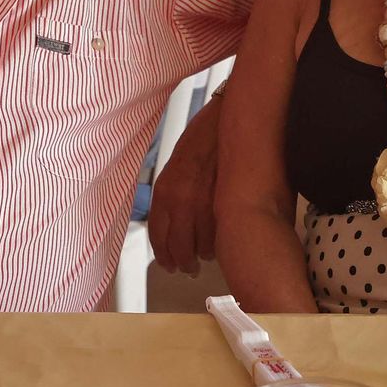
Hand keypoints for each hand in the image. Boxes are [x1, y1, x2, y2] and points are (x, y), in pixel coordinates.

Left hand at [147, 99, 220, 275]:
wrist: (228, 118)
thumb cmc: (204, 137)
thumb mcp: (177, 165)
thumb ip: (173, 194)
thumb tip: (176, 220)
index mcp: (164, 190)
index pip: (158, 235)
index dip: (163, 255)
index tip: (168, 263)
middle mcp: (180, 200)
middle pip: (179, 248)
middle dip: (183, 263)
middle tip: (188, 268)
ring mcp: (205, 203)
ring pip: (202, 247)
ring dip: (204, 256)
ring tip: (207, 257)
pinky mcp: (227, 204)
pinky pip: (221, 236)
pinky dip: (221, 244)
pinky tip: (223, 243)